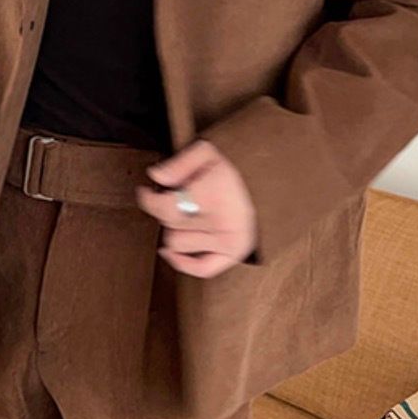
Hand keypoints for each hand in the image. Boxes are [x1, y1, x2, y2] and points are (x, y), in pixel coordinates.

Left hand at [134, 138, 256, 278]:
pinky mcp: (234, 251)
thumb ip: (181, 162)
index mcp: (213, 194)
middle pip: (169, 224)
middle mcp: (220, 220)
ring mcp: (227, 239)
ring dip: (176, 228)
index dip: (149, 199)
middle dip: (167, 208)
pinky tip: (171, 252)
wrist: (271, 176)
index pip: (164, 208)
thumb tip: (156, 176)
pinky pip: (201, 268)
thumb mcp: (207, 149)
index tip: (146, 192)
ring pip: (177, 243)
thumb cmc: (238, 161)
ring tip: (186, 213)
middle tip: (175, 196)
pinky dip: (183, 263)